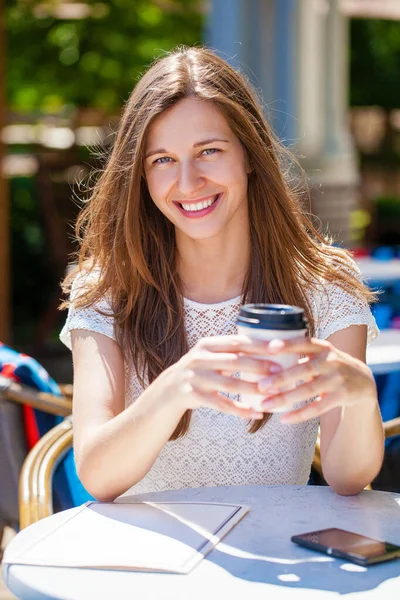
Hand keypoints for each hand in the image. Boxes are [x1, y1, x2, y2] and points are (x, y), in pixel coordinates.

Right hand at [166, 335, 282, 419]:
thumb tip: (268, 347)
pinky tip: (255, 413)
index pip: (236, 342)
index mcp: (207, 345)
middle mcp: (200, 359)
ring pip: (230, 384)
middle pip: (235, 361)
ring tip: (272, 393)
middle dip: (259, 366)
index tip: (279, 347)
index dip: (258, 345)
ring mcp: (196, 378)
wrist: (169, 389)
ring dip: (253, 389)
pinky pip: (221, 405)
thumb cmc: (199, 370)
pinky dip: (240, 410)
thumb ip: (231, 351)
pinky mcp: (194, 396)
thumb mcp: (209, 355)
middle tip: (280, 371)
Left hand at [257, 337, 375, 423]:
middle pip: (304, 369)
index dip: (288, 344)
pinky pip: (318, 407)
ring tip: (266, 405)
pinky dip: (300, 414)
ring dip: (286, 399)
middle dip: (281, 378)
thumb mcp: (319, 354)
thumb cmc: (329, 365)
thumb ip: (298, 354)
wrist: (363, 380)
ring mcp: (338, 379)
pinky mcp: (342, 396)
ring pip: (309, 390)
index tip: (269, 347)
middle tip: (260, 386)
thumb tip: (261, 355)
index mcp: (322, 347)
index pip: (304, 343)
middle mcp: (331, 361)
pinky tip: (284, 419)